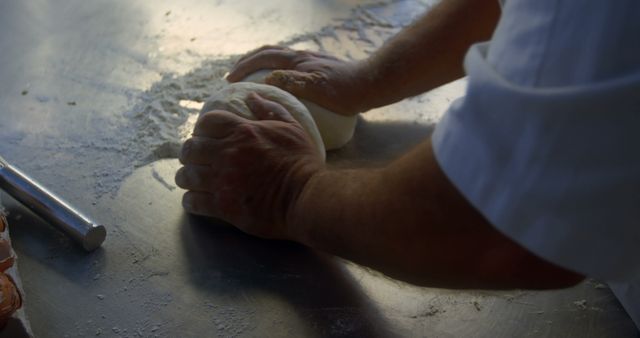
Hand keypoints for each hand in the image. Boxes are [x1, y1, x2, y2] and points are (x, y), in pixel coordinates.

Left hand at [175, 93, 323, 238]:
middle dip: (190, 153)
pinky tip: (196, 201)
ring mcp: (223, 180)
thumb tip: (251, 97)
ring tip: (192, 181)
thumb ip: (270, 110)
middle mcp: (228, 154)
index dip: (203, 128)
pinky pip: (193, 201)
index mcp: (244, 132)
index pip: (207, 122)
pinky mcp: (223, 206)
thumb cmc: (302, 162)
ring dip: (187, 177)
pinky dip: (191, 201)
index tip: (206, 136)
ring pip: (186, 175)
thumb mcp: (292, 128)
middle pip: (190, 147)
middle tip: (196, 159)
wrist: (306, 197)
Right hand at [227, 45, 373, 115]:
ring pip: (277, 55)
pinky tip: (277, 79)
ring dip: (259, 62)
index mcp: (297, 61)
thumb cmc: (344, 91)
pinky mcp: (317, 66)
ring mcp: (309, 60)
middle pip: (267, 52)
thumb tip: (266, 80)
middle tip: (233, 75)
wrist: (370, 84)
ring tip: (249, 74)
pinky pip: (288, 63)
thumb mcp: (316, 89)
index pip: (263, 59)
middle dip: (247, 62)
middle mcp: (301, 56)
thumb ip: (291, 83)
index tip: (229, 80)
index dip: (244, 68)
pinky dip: (274, 67)